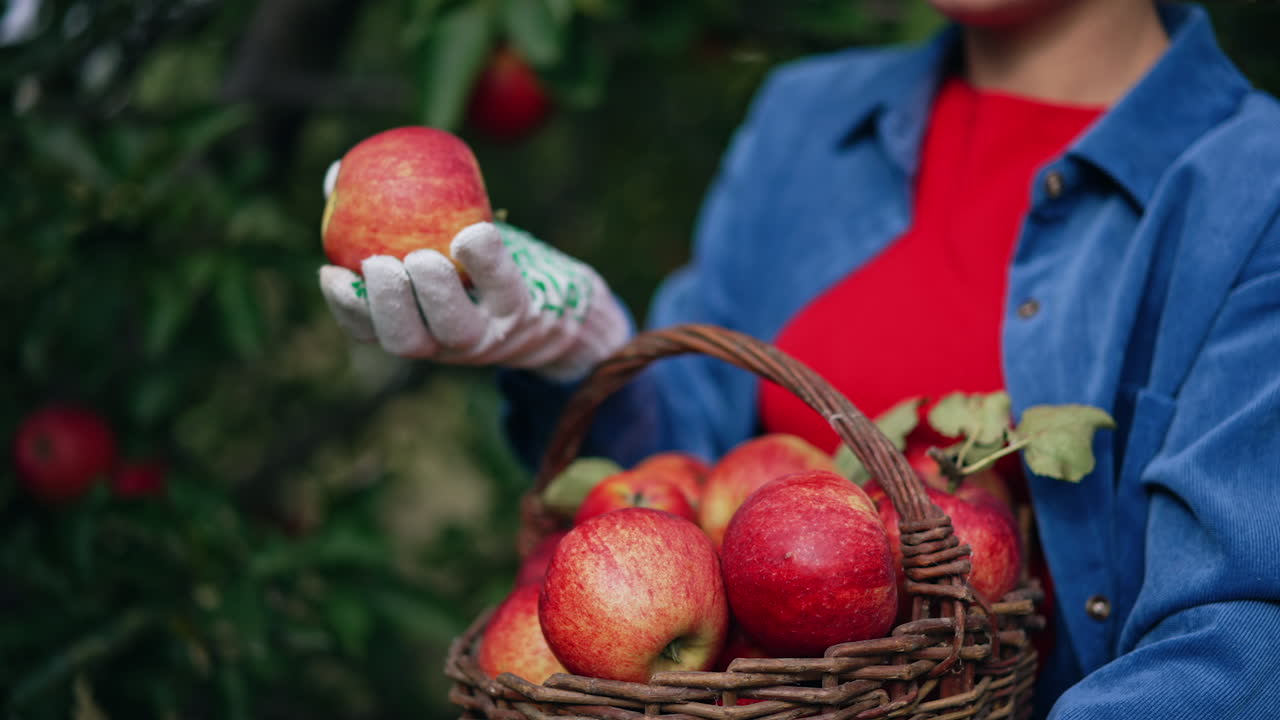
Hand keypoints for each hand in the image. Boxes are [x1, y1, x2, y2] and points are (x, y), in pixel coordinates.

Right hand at [318, 221, 629, 381]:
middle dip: (387, 304)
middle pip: (407, 341)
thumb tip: (336, 174)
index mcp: (417, 326)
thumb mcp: (432, 244)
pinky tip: (472, 234)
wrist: (556, 308)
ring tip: (423, 256)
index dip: (347, 308)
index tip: (331, 272)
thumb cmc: (477, 269)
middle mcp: (448, 343)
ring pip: (454, 330)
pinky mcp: (522, 312)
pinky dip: (486, 261)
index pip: (369, 330)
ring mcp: (488, 333)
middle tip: (378, 263)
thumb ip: (385, 214)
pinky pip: (502, 288)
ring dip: (433, 292)